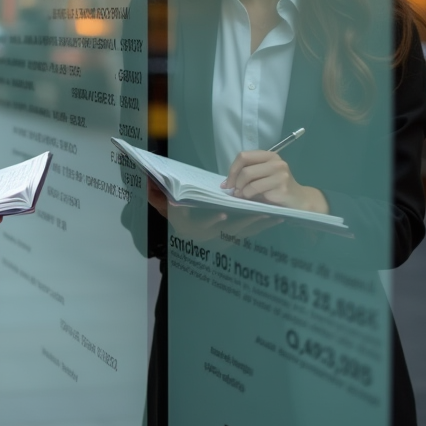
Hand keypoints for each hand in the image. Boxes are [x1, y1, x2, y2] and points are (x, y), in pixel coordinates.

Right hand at [148, 180, 279, 240]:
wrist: (184, 229)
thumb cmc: (175, 213)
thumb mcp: (163, 206)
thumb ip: (157, 196)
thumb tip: (150, 184)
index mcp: (190, 231)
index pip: (201, 228)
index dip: (212, 223)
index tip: (224, 214)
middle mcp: (206, 239)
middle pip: (228, 233)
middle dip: (246, 223)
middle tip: (260, 212)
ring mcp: (221, 241)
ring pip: (242, 234)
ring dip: (258, 225)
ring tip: (273, 214)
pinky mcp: (233, 239)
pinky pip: (249, 233)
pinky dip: (262, 226)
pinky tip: (276, 218)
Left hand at [222, 151, 328, 213]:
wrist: (299, 200)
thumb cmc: (277, 188)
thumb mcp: (262, 177)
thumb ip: (246, 175)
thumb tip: (225, 183)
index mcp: (269, 155)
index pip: (243, 156)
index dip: (232, 169)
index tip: (228, 182)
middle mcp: (276, 162)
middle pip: (245, 168)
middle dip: (234, 181)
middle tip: (233, 191)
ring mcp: (280, 173)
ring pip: (248, 177)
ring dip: (241, 189)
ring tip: (242, 195)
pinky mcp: (281, 186)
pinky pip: (255, 189)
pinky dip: (248, 195)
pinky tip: (251, 198)